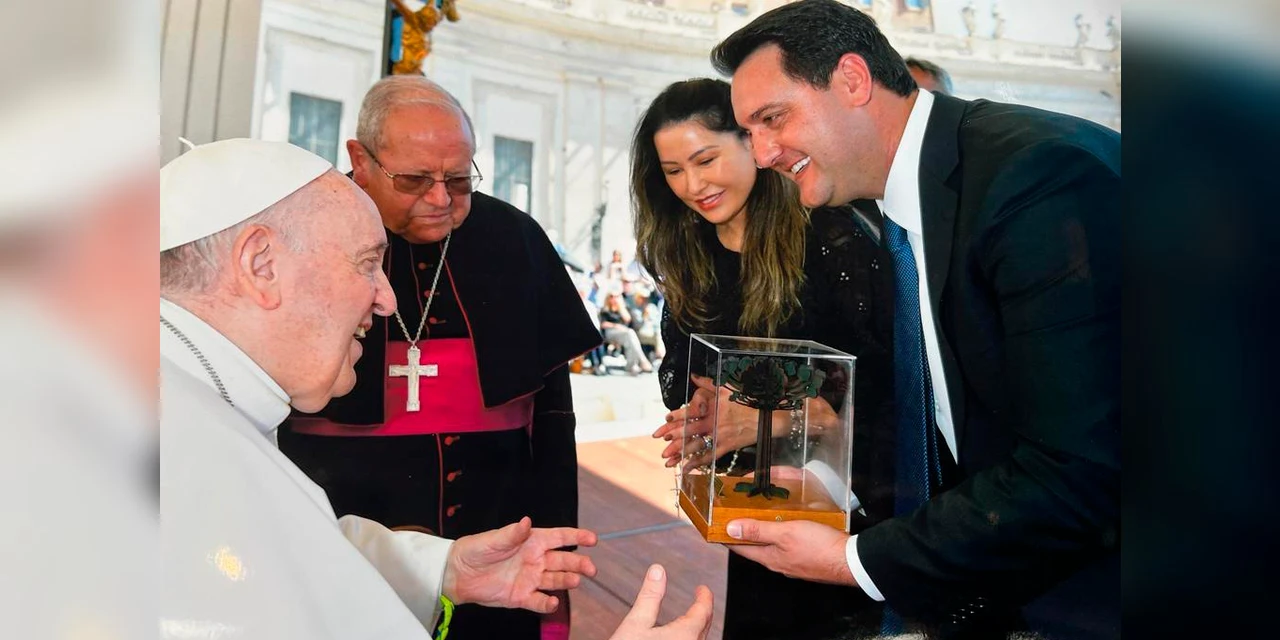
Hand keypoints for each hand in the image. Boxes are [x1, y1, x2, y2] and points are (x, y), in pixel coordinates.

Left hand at [442, 517, 597, 612]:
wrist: (457, 574)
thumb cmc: (475, 550)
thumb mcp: (493, 539)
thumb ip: (512, 533)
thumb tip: (526, 521)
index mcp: (532, 541)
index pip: (560, 537)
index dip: (577, 537)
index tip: (593, 540)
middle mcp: (536, 559)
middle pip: (564, 561)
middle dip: (579, 564)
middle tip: (590, 569)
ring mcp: (530, 579)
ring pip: (555, 580)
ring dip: (567, 581)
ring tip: (575, 582)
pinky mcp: (521, 596)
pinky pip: (539, 601)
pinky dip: (547, 603)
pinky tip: (552, 603)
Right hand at [608, 564, 713, 639]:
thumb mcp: (636, 624)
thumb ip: (650, 597)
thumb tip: (658, 570)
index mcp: (686, 635)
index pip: (703, 612)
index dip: (704, 598)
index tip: (702, 589)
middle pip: (705, 629)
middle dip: (703, 613)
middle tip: (699, 601)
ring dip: (697, 630)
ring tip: (690, 621)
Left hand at [652, 375, 759, 468]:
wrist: (764, 419)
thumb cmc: (746, 402)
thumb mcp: (727, 389)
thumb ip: (708, 383)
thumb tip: (693, 375)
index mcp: (712, 409)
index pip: (692, 412)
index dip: (678, 415)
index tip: (666, 418)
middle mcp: (714, 423)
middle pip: (690, 430)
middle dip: (673, 435)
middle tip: (660, 439)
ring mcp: (719, 436)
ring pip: (696, 445)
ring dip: (680, 452)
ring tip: (666, 459)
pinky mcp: (725, 447)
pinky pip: (708, 457)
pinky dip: (696, 463)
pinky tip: (685, 468)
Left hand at [725, 518, 855, 585]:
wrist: (851, 561)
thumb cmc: (820, 547)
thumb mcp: (785, 532)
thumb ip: (758, 530)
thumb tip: (731, 530)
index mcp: (769, 558)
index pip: (739, 547)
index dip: (725, 536)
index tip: (714, 526)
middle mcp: (778, 563)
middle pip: (754, 547)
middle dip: (743, 532)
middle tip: (734, 515)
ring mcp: (792, 562)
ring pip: (770, 546)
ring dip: (762, 532)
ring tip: (757, 516)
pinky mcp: (805, 559)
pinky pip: (786, 546)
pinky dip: (779, 534)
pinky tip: (784, 525)